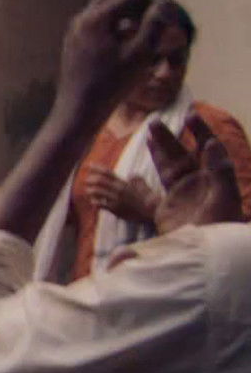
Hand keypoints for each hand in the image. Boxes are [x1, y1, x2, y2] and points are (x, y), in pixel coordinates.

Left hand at [57, 0, 179, 119]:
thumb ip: (154, 25)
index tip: (169, 9)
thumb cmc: (111, 85)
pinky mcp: (73, 43)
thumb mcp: (140, 55)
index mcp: (95, 18)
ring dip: (125, 11)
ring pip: (103, 8)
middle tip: (156, 12)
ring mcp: (74, 31)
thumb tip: (165, 3)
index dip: (153, 0)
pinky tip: (128, 39)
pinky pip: (96, 23)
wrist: (78, 110)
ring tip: (145, 25)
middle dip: (137, 0)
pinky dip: (114, 23)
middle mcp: (80, 19)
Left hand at [82, 165, 158, 224]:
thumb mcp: (144, 185)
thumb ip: (137, 179)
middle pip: (101, 182)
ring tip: (87, 191)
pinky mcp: (116, 210)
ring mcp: (117, 200)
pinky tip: (93, 202)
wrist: (152, 212)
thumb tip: (131, 175)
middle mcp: (119, 190)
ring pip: (99, 193)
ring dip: (91, 191)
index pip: (108, 173)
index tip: (88, 165)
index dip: (97, 168)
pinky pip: (102, 205)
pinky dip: (96, 202)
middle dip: (92, 180)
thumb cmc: (148, 198)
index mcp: (124, 183)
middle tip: (86, 180)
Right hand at [146, 116, 243, 232]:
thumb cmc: (220, 229)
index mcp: (216, 179)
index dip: (200, 131)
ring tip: (150, 126)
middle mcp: (200, 183)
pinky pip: (160, 178)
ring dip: (161, 145)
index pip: (208, 148)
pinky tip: (148, 148)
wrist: (203, 256)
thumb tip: (211, 142)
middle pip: (185, 153)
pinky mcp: (168, 205)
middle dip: (172, 136)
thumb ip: (220, 171)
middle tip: (156, 120)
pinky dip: (154, 162)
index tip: (190, 116)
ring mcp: (184, 193)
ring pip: (171, 162)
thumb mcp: (225, 199)